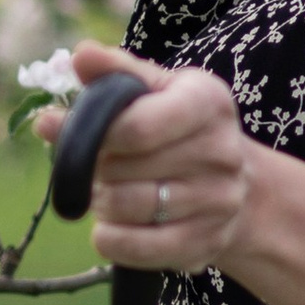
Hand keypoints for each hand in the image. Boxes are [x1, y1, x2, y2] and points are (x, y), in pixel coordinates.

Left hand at [41, 44, 253, 276]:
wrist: (241, 186)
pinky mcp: (206, 242)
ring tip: (108, 192)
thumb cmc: (181, 129)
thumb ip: (117, 72)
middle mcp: (220, 151)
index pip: (136, 126)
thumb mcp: (159, 90)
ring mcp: (218, 201)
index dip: (90, 133)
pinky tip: (108, 228)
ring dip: (101, 202)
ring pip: (125, 207)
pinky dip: (110, 240)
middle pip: (122, 168)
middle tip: (99, 164)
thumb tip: (81, 54)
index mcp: (207, 102)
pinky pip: (139, 250)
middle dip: (94, 167)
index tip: (63, 129)